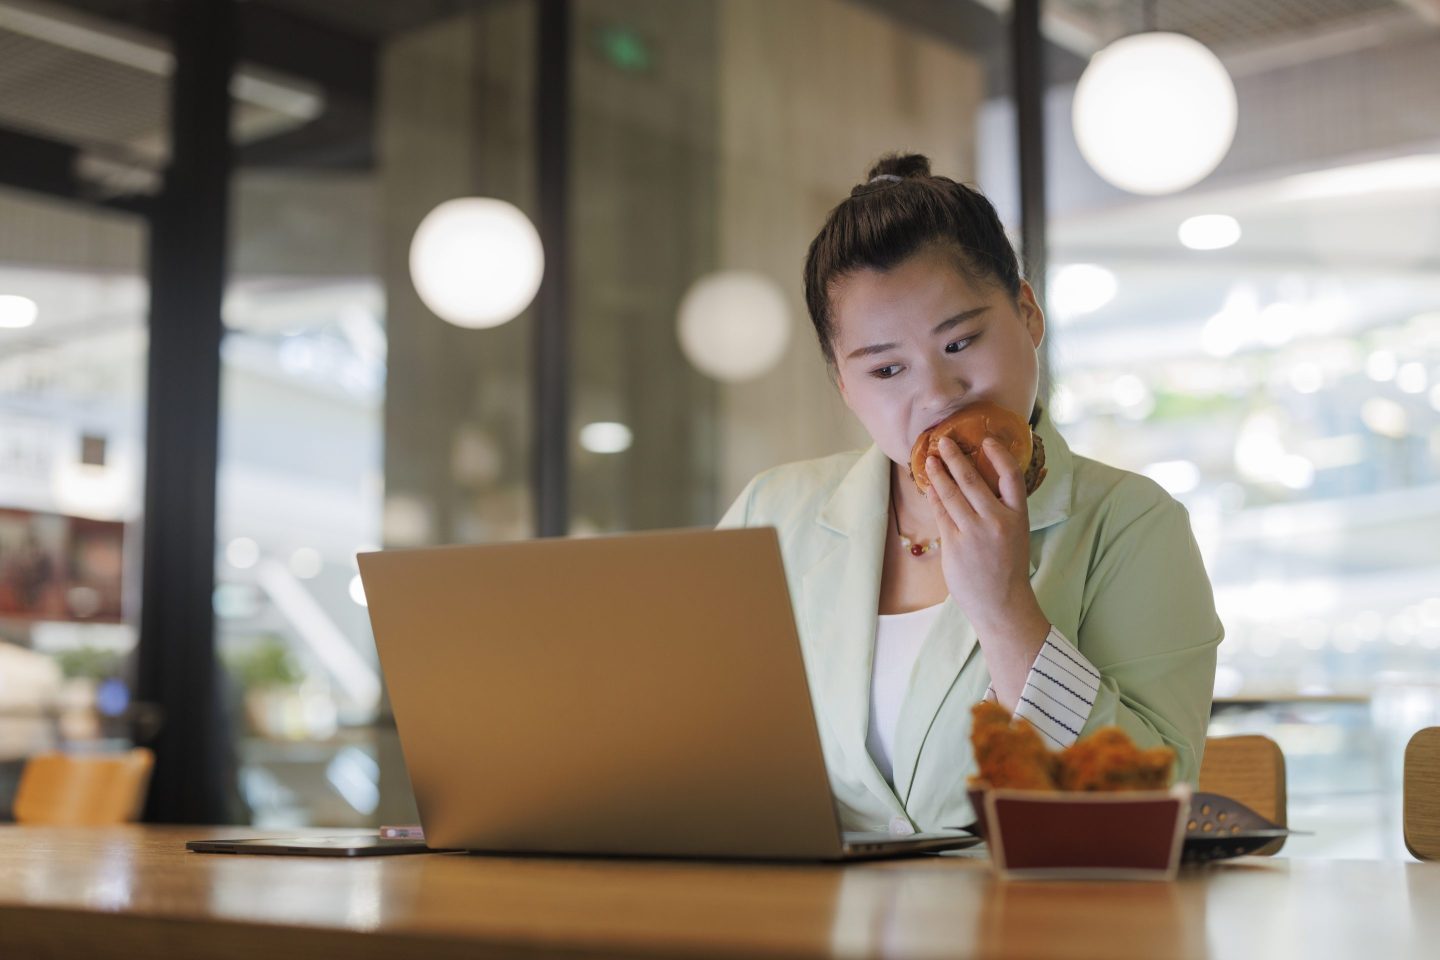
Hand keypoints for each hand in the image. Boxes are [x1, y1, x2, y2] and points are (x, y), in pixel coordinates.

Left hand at [924, 436, 1049, 702]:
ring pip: (952, 493)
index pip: (1012, 476)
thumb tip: (976, 483)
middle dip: (955, 457)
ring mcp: (974, 532)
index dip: (999, 455)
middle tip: (943, 440)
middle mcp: (997, 521)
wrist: (1001, 603)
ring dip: (939, 473)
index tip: (987, 440)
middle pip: (973, 479)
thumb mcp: (1015, 534)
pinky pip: (941, 513)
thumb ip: (1001, 510)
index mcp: (1018, 517)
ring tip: (930, 459)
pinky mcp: (955, 544)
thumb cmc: (1007, 567)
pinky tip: (930, 486)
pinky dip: (935, 496)